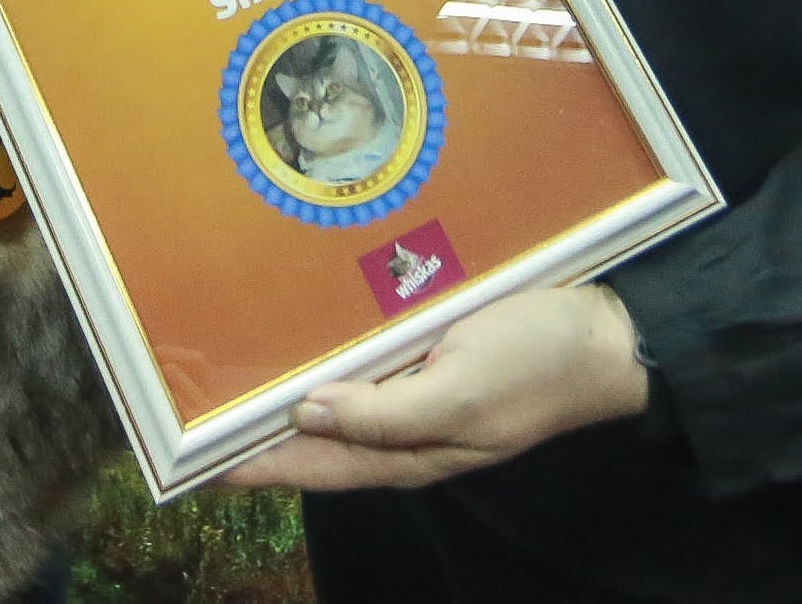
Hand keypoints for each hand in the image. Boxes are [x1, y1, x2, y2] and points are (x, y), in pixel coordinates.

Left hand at [223, 284, 651, 491]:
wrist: (609, 336)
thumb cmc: (536, 365)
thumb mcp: (462, 393)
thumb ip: (386, 414)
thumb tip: (308, 418)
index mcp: (408, 449)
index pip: (312, 466)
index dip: (254, 465)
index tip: (192, 464)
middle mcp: (404, 426)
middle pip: (315, 439)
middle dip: (258, 435)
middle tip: (193, 419)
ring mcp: (419, 390)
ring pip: (336, 401)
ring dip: (287, 394)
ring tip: (229, 381)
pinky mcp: (432, 353)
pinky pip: (367, 363)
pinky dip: (329, 358)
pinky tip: (303, 339)